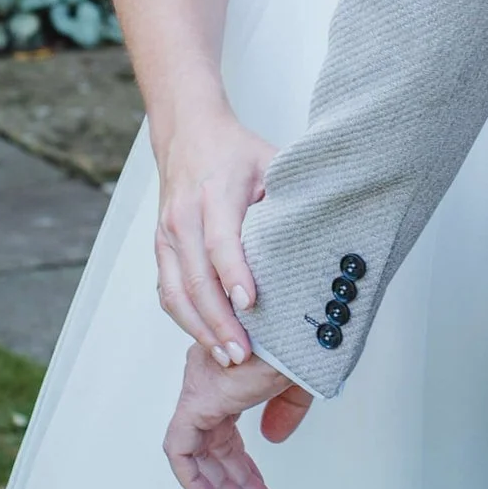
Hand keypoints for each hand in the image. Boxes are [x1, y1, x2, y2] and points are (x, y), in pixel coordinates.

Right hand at [152, 110, 274, 365]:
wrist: (187, 133)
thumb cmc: (234, 151)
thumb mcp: (272, 162)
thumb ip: (292, 196)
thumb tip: (327, 233)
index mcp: (214, 194)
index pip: (221, 241)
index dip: (235, 275)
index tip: (251, 304)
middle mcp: (184, 217)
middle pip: (197, 277)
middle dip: (219, 320)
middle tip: (243, 353)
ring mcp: (167, 235)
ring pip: (176, 291)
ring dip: (200, 328)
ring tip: (226, 355)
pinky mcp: (160, 248)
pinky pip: (167, 290)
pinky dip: (185, 319)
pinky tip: (206, 337)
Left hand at [164, 342, 313, 488]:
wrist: (305, 321)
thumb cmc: (303, 336)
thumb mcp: (295, 383)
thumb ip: (284, 411)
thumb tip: (272, 438)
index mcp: (228, 372)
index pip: (225, 430)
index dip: (242, 464)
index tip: (259, 488)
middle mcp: (209, 380)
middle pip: (214, 445)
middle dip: (236, 481)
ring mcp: (201, 388)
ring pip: (197, 451)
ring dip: (223, 485)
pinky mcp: (198, 398)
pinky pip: (179, 448)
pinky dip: (191, 476)